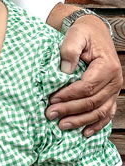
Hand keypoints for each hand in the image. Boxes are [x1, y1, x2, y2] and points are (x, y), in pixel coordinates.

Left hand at [47, 13, 119, 135]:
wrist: (94, 32)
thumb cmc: (83, 34)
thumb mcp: (75, 35)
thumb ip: (70, 50)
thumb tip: (65, 71)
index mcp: (107, 66)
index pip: (87, 87)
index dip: (69, 95)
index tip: (51, 99)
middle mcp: (115, 80)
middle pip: (92, 101)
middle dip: (70, 110)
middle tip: (50, 114)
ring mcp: (114, 89)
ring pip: (100, 111)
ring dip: (81, 120)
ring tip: (62, 125)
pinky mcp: (110, 94)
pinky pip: (107, 113)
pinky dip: (97, 124)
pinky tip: (85, 132)